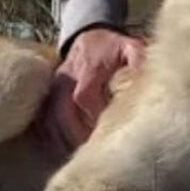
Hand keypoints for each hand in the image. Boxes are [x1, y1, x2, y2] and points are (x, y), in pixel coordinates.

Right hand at [41, 27, 146, 156]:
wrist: (89, 34)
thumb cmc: (113, 47)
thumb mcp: (130, 47)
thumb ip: (138, 60)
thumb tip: (145, 77)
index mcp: (89, 67)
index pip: (84, 96)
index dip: (92, 116)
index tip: (105, 131)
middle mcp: (67, 78)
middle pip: (63, 111)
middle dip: (75, 133)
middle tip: (90, 151)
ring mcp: (55, 86)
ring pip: (51, 117)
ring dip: (63, 137)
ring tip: (77, 155)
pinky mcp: (49, 94)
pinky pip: (44, 118)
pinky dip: (51, 135)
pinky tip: (62, 148)